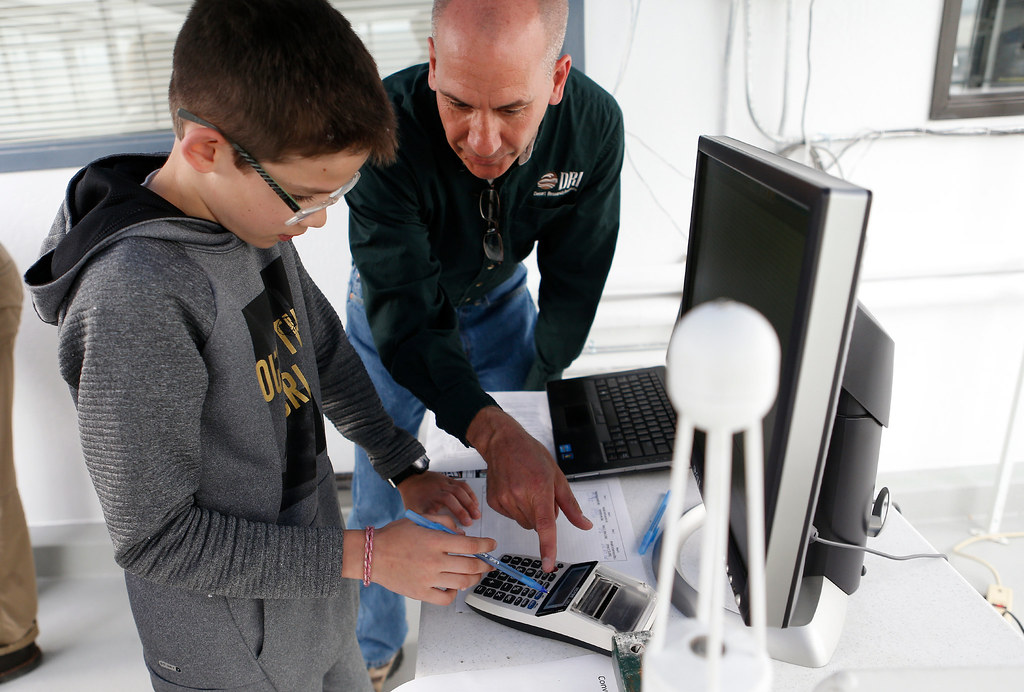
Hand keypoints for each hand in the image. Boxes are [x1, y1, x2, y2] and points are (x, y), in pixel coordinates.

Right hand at [345, 516, 496, 605]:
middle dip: (485, 564)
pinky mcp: (420, 593)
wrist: (370, 554)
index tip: (492, 545)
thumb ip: (444, 523)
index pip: (471, 544)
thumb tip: (462, 534)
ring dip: (473, 578)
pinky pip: (446, 598)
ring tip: (475, 574)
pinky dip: (454, 593)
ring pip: (462, 582)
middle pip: (471, 566)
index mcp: (435, 541)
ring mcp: (428, 579)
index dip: (486, 545)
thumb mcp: (419, 520)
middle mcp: (434, 561)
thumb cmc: (394, 535)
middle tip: (488, 563)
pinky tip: (453, 586)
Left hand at [397, 471, 480, 526]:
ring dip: (469, 503)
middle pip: (449, 498)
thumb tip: (433, 534)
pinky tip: (475, 503)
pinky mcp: (449, 480)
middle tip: (469, 522)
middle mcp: (435, 490)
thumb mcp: (413, 512)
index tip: (453, 530)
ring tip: (476, 514)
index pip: (435, 510)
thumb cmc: (414, 497)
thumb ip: (423, 522)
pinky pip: (462, 485)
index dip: (444, 520)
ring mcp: (443, 484)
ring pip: (459, 490)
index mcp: (426, 499)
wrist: (412, 479)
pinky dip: (471, 494)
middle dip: (461, 511)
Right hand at [466, 406, 592, 571]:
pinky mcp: (494, 502)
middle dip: (542, 516)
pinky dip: (516, 509)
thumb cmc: (531, 455)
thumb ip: (571, 506)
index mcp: (539, 490)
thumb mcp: (557, 477)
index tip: (548, 564)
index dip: (548, 547)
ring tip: (526, 489)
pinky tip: (515, 490)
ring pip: (524, 523)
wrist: (503, 442)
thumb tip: (585, 525)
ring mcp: (504, 500)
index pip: (545, 525)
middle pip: (537, 526)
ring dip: (529, 513)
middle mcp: (520, 496)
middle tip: (540, 494)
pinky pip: (511, 517)